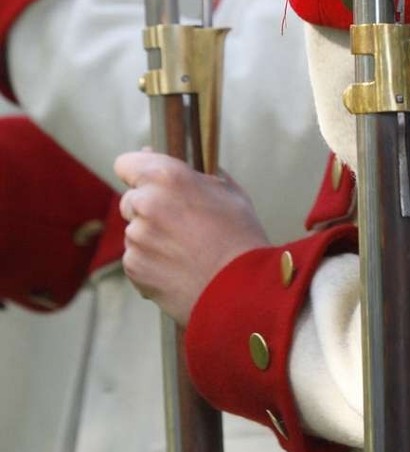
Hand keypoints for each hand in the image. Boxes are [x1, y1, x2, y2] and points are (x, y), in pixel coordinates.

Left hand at [115, 150, 268, 324]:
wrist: (240, 289)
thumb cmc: (239, 237)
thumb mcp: (228, 192)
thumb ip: (197, 175)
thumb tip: (179, 166)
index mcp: (168, 177)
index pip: (127, 162)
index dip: (139, 171)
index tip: (149, 180)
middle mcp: (145, 203)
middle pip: (131, 199)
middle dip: (148, 206)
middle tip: (179, 221)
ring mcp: (136, 237)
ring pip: (135, 230)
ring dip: (151, 236)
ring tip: (184, 249)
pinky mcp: (133, 267)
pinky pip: (136, 257)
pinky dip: (150, 261)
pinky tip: (178, 267)